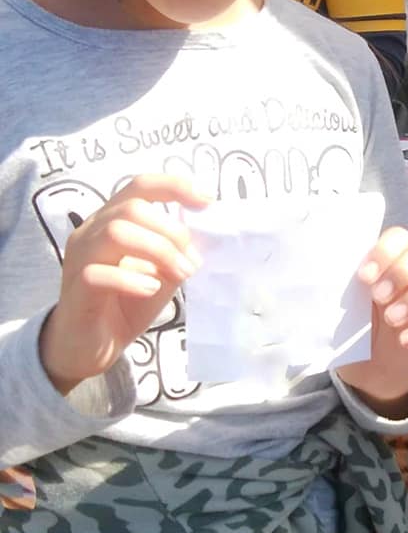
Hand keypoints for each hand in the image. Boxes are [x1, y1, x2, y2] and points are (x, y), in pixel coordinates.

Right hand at [39, 175, 209, 395]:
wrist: (93, 346)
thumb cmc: (128, 301)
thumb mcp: (162, 272)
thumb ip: (177, 252)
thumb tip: (201, 241)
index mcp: (112, 219)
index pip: (140, 186)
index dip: (174, 186)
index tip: (207, 201)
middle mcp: (91, 231)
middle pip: (132, 208)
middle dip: (171, 232)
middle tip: (191, 263)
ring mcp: (79, 258)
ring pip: (116, 232)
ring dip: (159, 252)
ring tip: (179, 274)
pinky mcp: (75, 289)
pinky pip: (99, 273)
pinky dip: (132, 279)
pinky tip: (150, 290)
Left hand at [336, 227, 407, 418]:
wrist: (368, 374)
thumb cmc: (355, 330)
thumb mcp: (343, 307)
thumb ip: (338, 286)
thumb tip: (313, 268)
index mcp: (391, 263)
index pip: (400, 236)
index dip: (386, 250)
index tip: (364, 277)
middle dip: (403, 270)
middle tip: (378, 297)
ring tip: (391, 320)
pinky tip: (405, 341)